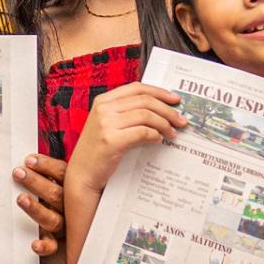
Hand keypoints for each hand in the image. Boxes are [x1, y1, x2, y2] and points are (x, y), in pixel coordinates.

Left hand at [13, 154, 66, 255]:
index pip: (62, 174)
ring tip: (21, 199)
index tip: (29, 160)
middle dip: (36, 182)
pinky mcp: (58, 246)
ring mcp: (64, 227)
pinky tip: (35, 244)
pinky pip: (53, 246)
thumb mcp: (52, 187)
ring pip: (53, 219)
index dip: (46, 166)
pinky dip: (45, 245)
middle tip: (18, 173)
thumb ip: (43, 176)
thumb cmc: (55, 205)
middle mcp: (68, 208)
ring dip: (36, 209)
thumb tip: (23, 163)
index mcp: (69, 190)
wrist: (70, 241)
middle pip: (56, 195)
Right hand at [65, 84, 185, 194]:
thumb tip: (159, 110)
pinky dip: (155, 135)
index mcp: (103, 101)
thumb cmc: (98, 151)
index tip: (175, 100)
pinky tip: (159, 140)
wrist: (82, 175)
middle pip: (145, 101)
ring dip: (164, 124)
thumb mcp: (107, 125)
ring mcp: (105, 123)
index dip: (159, 92)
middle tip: (181, 120)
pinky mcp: (111, 140)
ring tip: (172, 133)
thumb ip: (126, 113)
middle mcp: (103, 108)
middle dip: (167, 110)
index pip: (137, 88)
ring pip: (146, 115)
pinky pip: (143, 132)